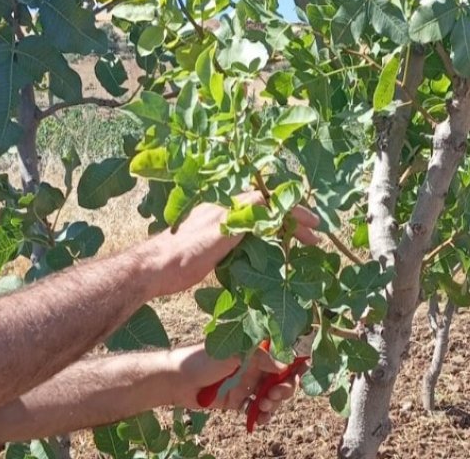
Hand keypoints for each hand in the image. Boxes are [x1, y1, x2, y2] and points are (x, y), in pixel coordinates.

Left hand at [137, 192, 319, 296]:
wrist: (155, 269)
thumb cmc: (184, 252)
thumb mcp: (219, 232)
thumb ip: (245, 216)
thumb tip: (272, 202)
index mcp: (229, 204)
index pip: (270, 200)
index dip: (294, 210)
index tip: (314, 225)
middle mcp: (227, 210)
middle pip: (268, 209)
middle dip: (292, 221)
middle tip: (314, 239)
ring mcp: (222, 225)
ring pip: (260, 222)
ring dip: (282, 231)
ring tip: (299, 244)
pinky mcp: (218, 242)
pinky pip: (250, 236)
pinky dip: (267, 241)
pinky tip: (273, 253)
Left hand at [166, 344, 301, 427]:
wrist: (176, 380)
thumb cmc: (202, 359)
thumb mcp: (233, 352)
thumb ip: (260, 356)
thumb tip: (287, 364)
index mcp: (255, 348)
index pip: (283, 353)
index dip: (295, 363)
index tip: (301, 372)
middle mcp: (254, 365)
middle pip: (282, 377)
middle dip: (285, 387)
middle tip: (274, 394)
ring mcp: (247, 383)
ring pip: (273, 395)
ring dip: (275, 402)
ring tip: (263, 405)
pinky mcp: (239, 400)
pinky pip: (258, 409)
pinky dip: (264, 415)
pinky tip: (261, 418)